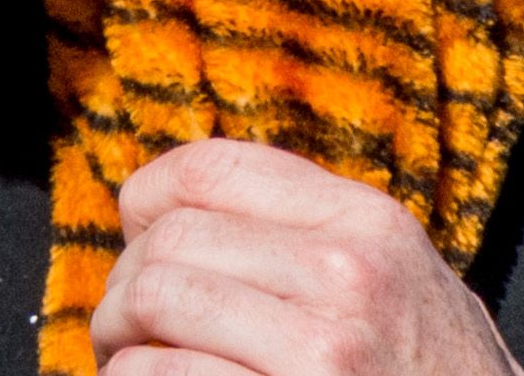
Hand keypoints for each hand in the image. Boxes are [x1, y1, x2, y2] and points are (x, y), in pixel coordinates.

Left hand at [93, 139, 519, 375]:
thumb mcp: (403, 280)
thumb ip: (317, 235)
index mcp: (367, 224)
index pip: (212, 167)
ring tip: (132, 363)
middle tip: (122, 323)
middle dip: (123, 285)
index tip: (134, 230)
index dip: (148, 197)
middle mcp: (344, 275)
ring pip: (153, 308)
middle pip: (168, 241)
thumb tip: (185, 208)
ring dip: (119, 343)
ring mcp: (319, 351)